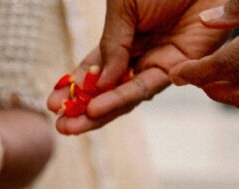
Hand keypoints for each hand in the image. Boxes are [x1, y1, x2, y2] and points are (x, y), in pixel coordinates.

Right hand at [47, 0, 227, 133]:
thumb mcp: (124, 6)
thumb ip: (112, 43)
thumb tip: (99, 82)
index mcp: (126, 38)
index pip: (97, 70)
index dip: (75, 87)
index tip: (53, 103)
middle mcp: (144, 55)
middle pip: (110, 91)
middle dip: (83, 110)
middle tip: (61, 126)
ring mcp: (163, 62)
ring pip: (127, 96)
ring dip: (99, 112)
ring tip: (74, 124)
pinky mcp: (185, 66)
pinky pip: (149, 85)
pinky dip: (123, 96)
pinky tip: (98, 106)